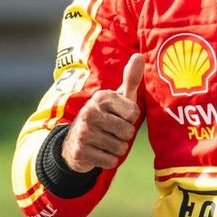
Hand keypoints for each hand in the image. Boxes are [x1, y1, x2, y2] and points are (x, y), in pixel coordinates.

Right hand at [61, 54, 143, 172]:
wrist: (76, 142)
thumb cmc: (107, 116)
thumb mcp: (119, 98)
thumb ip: (131, 78)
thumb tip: (140, 55)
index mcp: (101, 97)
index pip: (134, 114)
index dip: (131, 120)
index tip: (120, 117)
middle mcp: (89, 112)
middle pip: (128, 132)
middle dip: (124, 136)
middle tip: (112, 132)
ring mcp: (83, 132)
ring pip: (120, 148)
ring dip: (117, 149)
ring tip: (105, 142)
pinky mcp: (80, 152)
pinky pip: (110, 161)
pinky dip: (109, 160)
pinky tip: (99, 153)